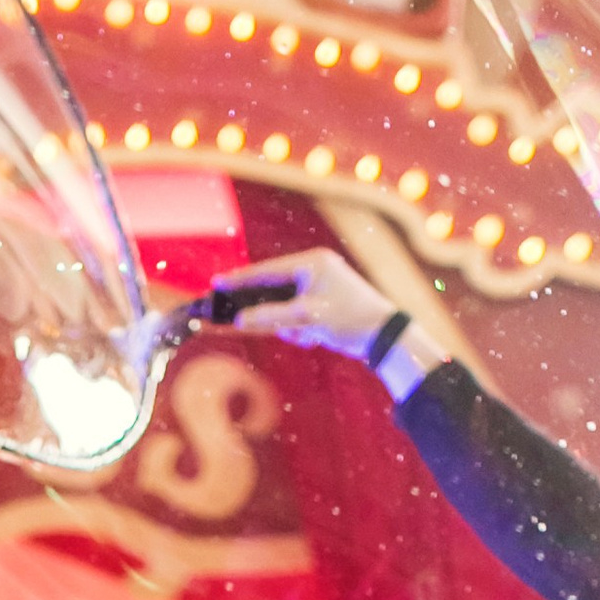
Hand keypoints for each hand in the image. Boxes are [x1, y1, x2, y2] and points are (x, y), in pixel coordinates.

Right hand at [223, 248, 447, 382]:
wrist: (383, 335)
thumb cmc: (349, 320)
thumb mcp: (307, 319)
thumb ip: (271, 317)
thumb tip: (241, 320)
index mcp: (312, 263)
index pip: (267, 271)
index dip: (239, 280)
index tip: (216, 284)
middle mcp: (314, 269)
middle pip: (273, 289)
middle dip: (266, 311)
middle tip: (233, 318)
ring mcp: (319, 285)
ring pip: (284, 307)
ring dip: (288, 325)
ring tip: (307, 334)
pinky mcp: (322, 302)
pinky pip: (296, 315)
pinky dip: (299, 329)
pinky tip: (315, 336)